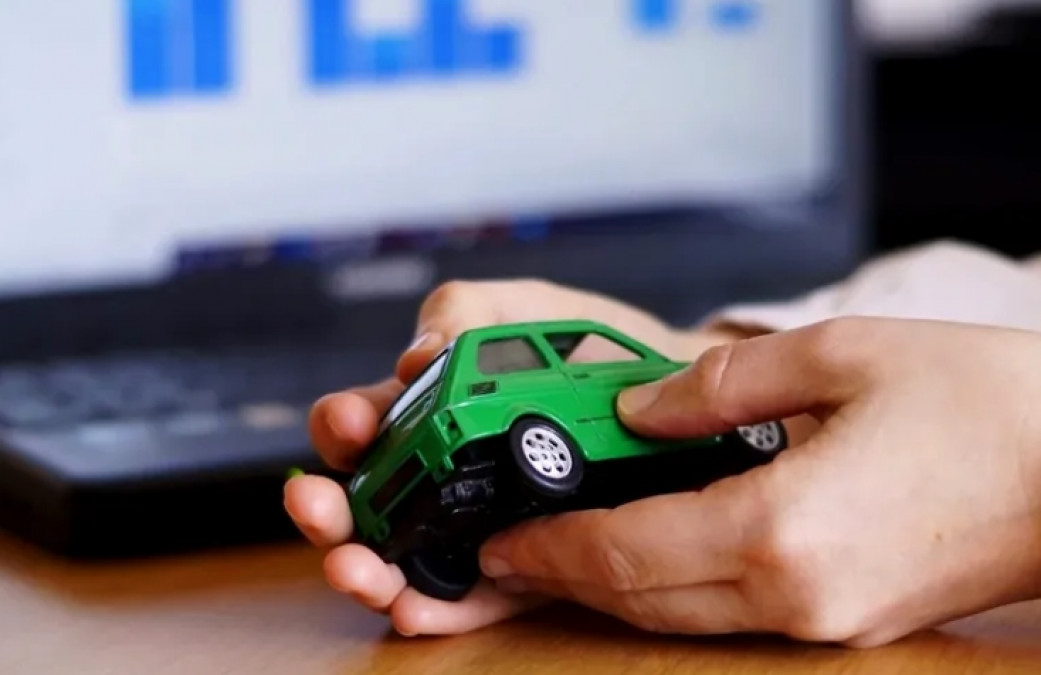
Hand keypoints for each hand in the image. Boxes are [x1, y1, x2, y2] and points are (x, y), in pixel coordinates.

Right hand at [283, 279, 743, 635]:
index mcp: (434, 403)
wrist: (679, 392)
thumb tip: (414, 357)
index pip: (366, 419)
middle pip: (367, 499)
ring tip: (362, 573)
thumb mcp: (524, 310)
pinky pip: (473, 596)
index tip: (350, 427)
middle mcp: (446, 468)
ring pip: (406, 557)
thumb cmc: (592, 348)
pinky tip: (420, 610)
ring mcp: (482, 520)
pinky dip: (440, 608)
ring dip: (371, 571)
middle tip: (321, 509)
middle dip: (334, 510)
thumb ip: (465, 314)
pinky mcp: (527, 562)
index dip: (344, 426)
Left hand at [477, 317, 1040, 646]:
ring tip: (562, 554)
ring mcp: (823, 620)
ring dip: (614, 587)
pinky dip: (671, 588)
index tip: (499, 545)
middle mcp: (795, 594)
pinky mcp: (846, 619)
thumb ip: (722, 382)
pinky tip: (651, 555)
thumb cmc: (984, 407)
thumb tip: (642, 405)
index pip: (628, 551)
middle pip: (643, 597)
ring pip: (681, 615)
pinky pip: (730, 613)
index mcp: (783, 528)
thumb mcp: (842, 355)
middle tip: (509, 554)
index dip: (551, 550)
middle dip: (566, 578)